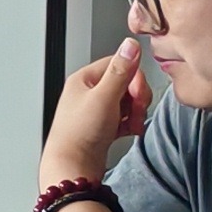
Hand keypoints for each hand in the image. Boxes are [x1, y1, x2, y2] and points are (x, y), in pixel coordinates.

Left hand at [42, 39, 149, 189]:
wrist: (73, 168)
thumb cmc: (81, 134)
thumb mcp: (105, 97)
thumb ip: (121, 70)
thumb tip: (130, 44)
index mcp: (84, 79)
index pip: (119, 64)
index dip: (134, 78)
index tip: (137, 93)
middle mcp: (88, 92)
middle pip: (126, 83)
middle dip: (137, 98)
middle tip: (137, 111)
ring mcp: (94, 110)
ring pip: (127, 101)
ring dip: (136, 112)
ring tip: (132, 124)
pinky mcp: (101, 126)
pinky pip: (124, 118)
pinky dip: (131, 124)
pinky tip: (130, 131)